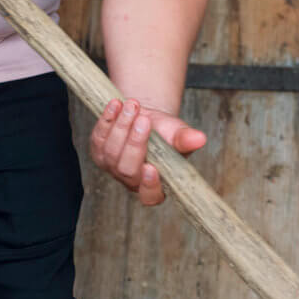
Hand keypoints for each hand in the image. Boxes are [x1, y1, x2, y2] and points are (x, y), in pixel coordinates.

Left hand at [89, 98, 205, 206]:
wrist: (147, 118)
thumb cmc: (165, 133)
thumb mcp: (178, 135)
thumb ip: (186, 139)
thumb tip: (199, 138)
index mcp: (155, 185)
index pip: (150, 195)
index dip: (148, 184)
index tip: (150, 167)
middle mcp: (131, 181)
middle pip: (127, 169)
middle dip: (134, 143)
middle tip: (144, 120)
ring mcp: (112, 167)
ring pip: (111, 152)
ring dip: (121, 126)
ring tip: (133, 105)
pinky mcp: (98, 152)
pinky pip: (98, 137)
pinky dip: (107, 119)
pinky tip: (116, 104)